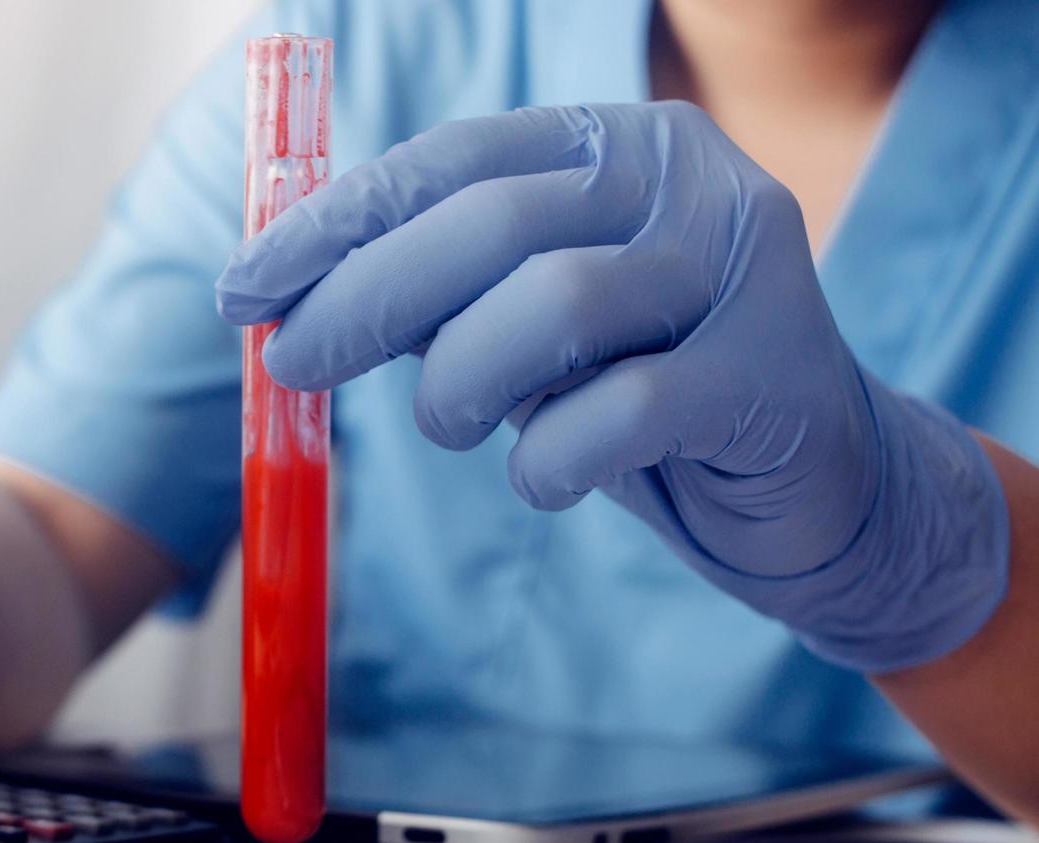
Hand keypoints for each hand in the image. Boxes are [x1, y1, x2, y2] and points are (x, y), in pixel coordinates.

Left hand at [217, 102, 1009, 669]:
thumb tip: (282, 301)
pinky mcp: (776, 376)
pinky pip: (622, 411)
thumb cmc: (638, 390)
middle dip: (367, 298)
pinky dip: (550, 459)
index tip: (241, 289)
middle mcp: (688, 182)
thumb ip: (433, 296)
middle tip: (294, 365)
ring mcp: (744, 272)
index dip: (335, 224)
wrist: (810, 488)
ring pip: (556, 303)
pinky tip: (544, 478)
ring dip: (461, 382)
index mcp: (615, 145)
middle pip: (494, 221)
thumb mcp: (522, 327)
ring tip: (448, 424)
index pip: (452, 160)